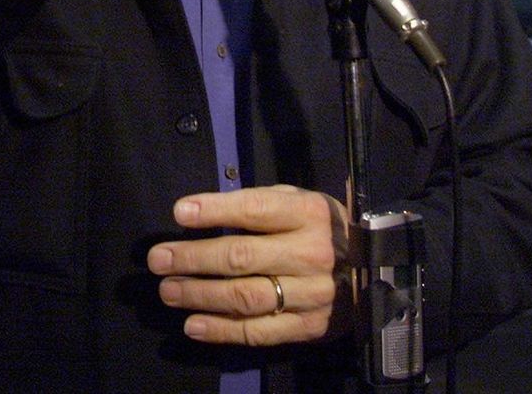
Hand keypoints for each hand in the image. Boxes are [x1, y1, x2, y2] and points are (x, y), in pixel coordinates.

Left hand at [147, 184, 351, 345]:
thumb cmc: (319, 227)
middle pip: (242, 257)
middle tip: (158, 259)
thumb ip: (258, 204)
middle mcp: (311, 253)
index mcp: (308, 213)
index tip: (179, 213)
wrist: (372, 269)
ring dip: (200, 295)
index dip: (214, 211)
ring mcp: (311, 294)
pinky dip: (221, 330)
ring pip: (245, 297)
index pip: (254, 210)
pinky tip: (192, 324)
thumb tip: (199, 211)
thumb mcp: (298, 200)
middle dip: (193, 258)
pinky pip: (259, 332)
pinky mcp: (309, 327)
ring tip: (168, 289)